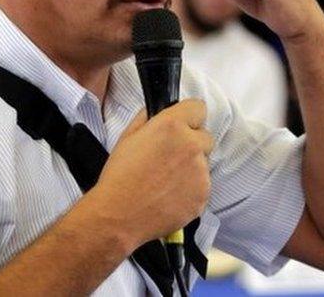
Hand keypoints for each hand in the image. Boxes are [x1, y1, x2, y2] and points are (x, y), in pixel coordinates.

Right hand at [93, 99, 213, 247]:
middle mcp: (191, 146)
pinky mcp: (203, 195)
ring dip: (191, 168)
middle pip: (205, 137)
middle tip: (170, 158)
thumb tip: (161, 111)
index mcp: (172, 127)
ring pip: (204, 163)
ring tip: (165, 181)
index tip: (182, 126)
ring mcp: (200, 172)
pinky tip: (170, 195)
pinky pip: (202, 186)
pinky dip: (191, 190)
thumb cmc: (119, 178)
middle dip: (191, 144)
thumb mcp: (127, 137)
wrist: (118, 215)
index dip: (188, 117)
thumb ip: (148, 117)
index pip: (198, 108)